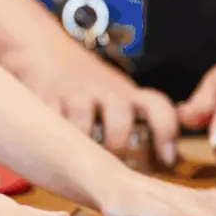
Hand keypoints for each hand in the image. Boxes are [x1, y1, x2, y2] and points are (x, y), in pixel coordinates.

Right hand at [0, 40, 178, 164]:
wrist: (47, 50)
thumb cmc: (90, 86)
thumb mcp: (118, 97)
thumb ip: (141, 125)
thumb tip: (168, 161)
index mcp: (128, 94)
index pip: (157, 106)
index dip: (166, 131)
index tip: (166, 158)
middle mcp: (105, 91)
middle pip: (120, 119)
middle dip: (117, 146)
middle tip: (110, 166)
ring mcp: (75, 93)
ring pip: (82, 124)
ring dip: (81, 145)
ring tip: (78, 158)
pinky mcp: (47, 98)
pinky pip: (51, 124)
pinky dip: (53, 139)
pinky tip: (54, 147)